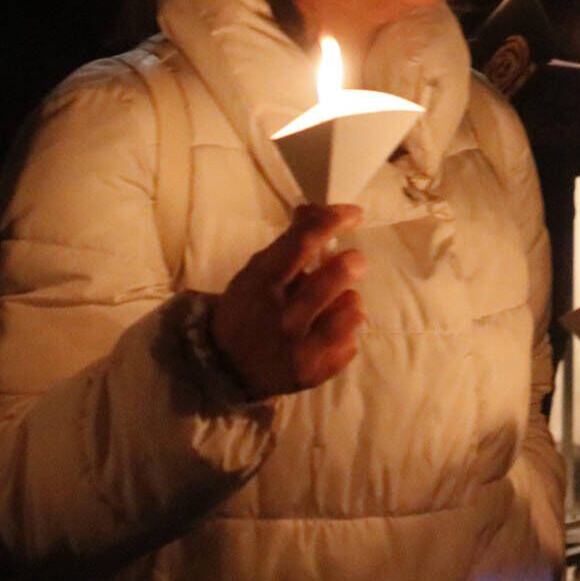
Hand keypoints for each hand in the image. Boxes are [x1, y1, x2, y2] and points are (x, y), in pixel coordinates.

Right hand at [209, 204, 366, 399]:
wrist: (226, 367)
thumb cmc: (248, 309)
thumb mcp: (258, 273)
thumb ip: (289, 244)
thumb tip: (317, 208)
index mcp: (261, 285)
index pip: (303, 244)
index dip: (332, 222)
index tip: (354, 213)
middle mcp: (281, 318)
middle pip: (338, 275)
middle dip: (352, 262)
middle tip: (353, 262)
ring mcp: (300, 349)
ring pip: (352, 308)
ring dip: (347, 301)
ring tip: (331, 305)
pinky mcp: (316, 372)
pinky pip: (351, 340)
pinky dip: (344, 332)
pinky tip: (325, 332)